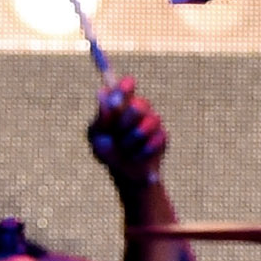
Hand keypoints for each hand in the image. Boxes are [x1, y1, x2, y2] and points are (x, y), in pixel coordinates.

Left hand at [86, 77, 168, 192]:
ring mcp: (151, 122)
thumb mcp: (98, 135)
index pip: (126, 87)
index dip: (126, 85)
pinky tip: (138, 156)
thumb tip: (101, 92)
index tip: (126, 86)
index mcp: (121, 106)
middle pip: (139, 105)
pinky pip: (156, 139)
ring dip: (133, 140)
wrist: (125, 174)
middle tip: (118, 132)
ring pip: (149, 122)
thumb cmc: (108, 151)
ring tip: (126, 149)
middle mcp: (138, 111)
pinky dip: (143, 150)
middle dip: (126, 122)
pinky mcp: (162, 136)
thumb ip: (102, 117)